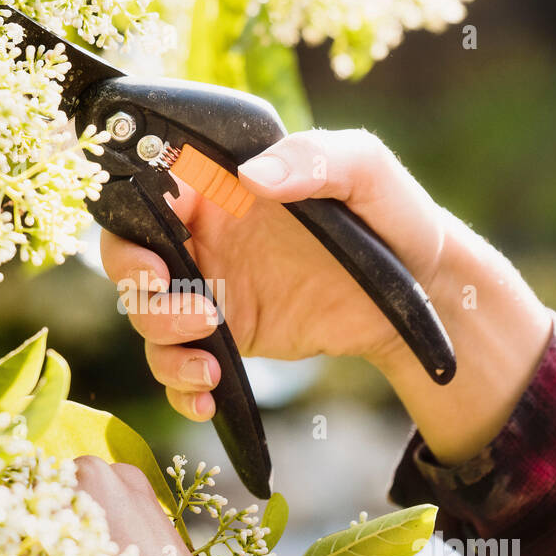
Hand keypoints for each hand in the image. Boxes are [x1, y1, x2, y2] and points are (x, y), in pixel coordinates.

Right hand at [101, 129, 448, 422]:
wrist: (424, 292)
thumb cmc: (392, 215)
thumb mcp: (365, 171)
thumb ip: (314, 158)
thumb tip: (254, 175)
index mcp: (221, 186)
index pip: (145, 197)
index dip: (131, 230)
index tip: (157, 262)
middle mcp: (206, 237)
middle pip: (131, 265)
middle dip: (140, 296)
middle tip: (192, 315)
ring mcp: (214, 290)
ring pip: (151, 321)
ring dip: (165, 348)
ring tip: (211, 366)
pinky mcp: (232, 337)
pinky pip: (183, 364)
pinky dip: (182, 389)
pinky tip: (209, 398)